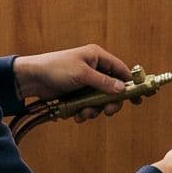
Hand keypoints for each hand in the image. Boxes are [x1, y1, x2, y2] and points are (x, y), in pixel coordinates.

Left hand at [16, 45, 132, 114]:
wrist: (31, 78)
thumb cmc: (56, 68)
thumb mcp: (82, 74)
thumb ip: (103, 82)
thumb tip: (123, 89)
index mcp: (97, 57)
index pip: (121, 69)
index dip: (132, 83)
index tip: (140, 98)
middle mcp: (94, 68)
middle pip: (113, 89)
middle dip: (111, 102)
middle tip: (108, 112)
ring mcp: (86, 82)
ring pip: (101, 100)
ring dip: (95, 109)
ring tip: (84, 113)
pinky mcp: (77, 94)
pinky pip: (88, 105)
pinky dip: (85, 111)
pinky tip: (76, 115)